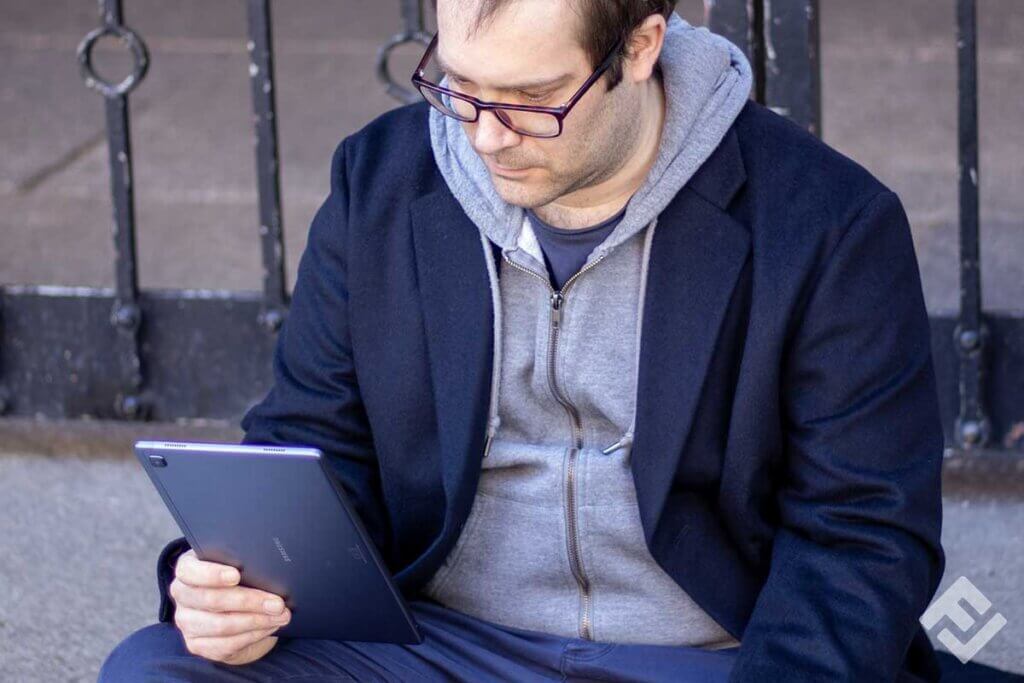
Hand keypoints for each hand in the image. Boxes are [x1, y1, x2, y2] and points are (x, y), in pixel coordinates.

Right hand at [169, 549, 291, 664]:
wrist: (235, 608)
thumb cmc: (239, 579)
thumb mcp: (239, 565)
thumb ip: (245, 563)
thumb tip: (269, 570)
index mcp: (187, 570)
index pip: (189, 571)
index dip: (212, 574)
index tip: (236, 575)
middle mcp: (182, 596)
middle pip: (212, 600)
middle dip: (250, 601)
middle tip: (277, 603)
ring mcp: (187, 622)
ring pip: (221, 625)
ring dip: (256, 621)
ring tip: (280, 616)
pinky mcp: (197, 644)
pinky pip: (226, 644)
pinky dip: (253, 635)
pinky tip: (269, 628)